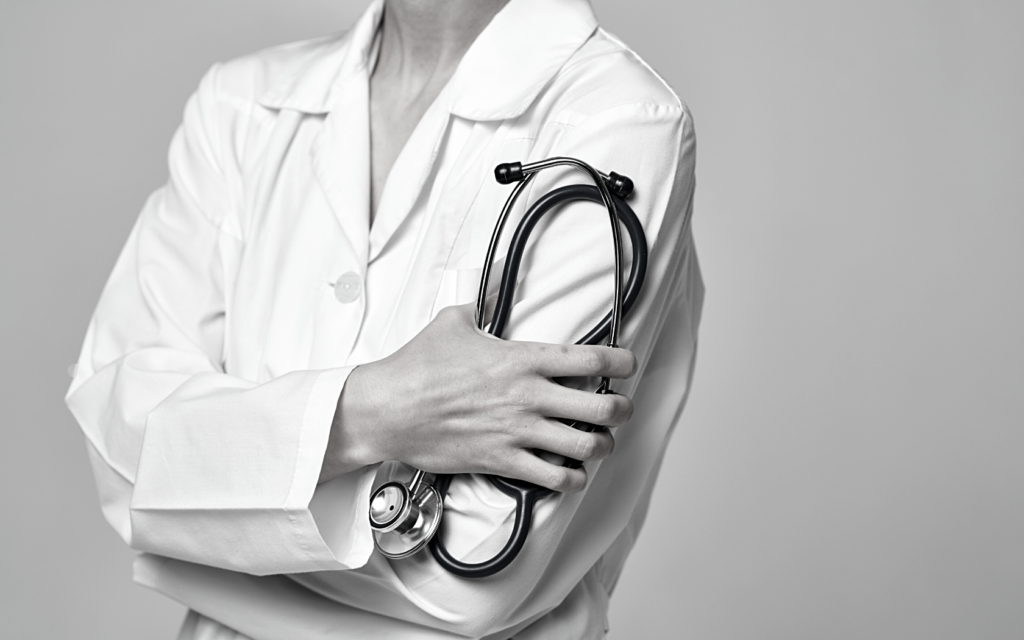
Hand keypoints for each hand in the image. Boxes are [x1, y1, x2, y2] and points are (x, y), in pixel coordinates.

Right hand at [320, 303, 635, 491]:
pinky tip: (570, 472)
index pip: (592, 359)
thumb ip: (485, 300)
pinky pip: (555, 479)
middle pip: (604, 407)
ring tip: (599, 441)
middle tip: (621, 408)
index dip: (623, 361)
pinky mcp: (504, 461)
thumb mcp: (455, 320)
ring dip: (602, 445)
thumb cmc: (418, 366)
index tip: (628, 364)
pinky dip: (571, 478)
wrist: (389, 409)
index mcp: (524, 359)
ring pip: (587, 446)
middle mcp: (530, 396)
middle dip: (623, 409)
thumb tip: (496, 279)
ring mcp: (519, 432)